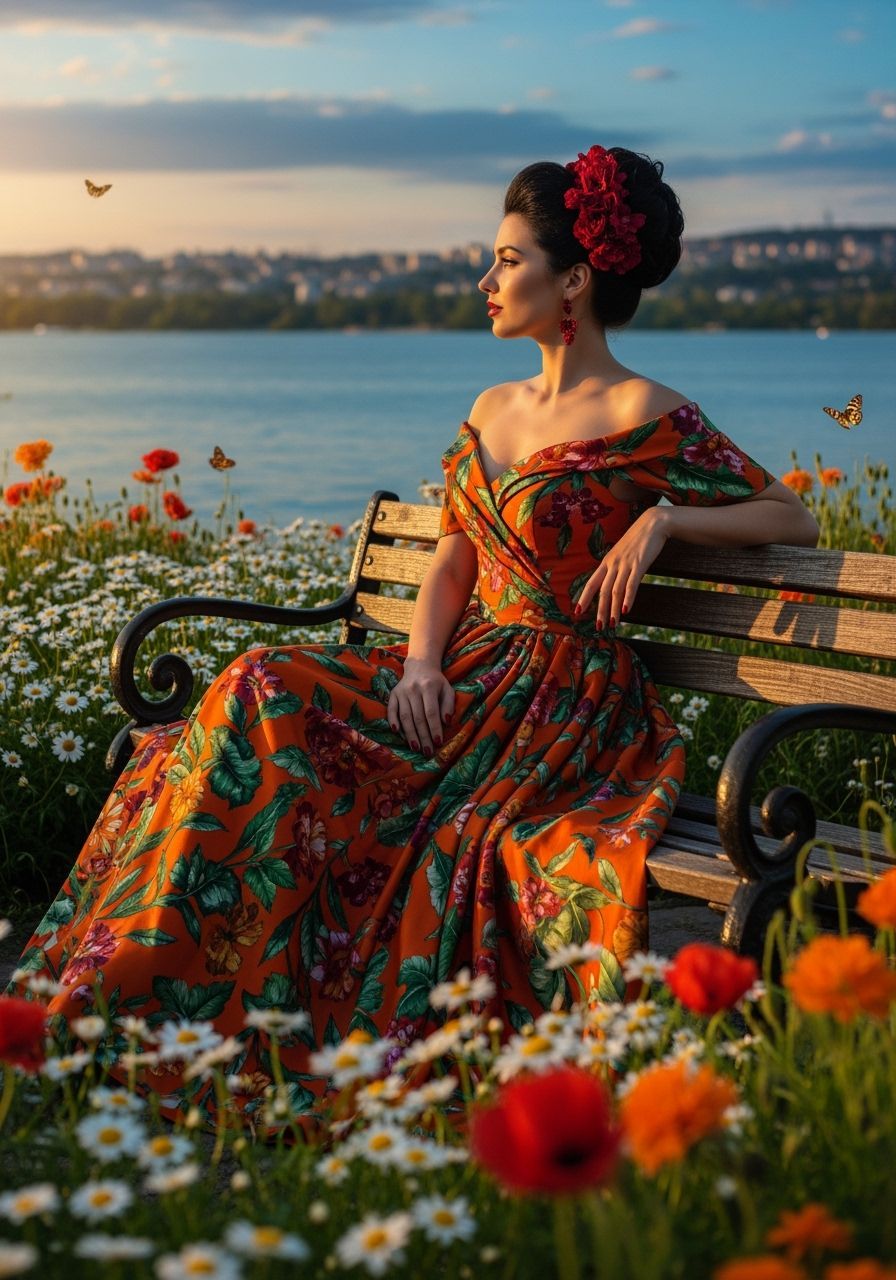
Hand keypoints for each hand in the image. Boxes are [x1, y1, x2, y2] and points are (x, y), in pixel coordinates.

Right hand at [387, 657, 454, 755]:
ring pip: (405, 716)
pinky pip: (391, 709)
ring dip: (410, 734)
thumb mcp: (447, 689)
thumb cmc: (436, 682)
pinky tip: (396, 732)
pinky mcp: (393, 694)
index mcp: (429, 687)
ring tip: (416, 748)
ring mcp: (402, 692)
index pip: (431, 712)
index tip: (438, 742)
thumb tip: (446, 722)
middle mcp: (413, 689)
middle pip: (418, 717)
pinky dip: (392, 720)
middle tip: (427, 752)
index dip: (434, 728)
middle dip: (423, 737)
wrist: (419, 666)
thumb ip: (449, 705)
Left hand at [573, 506, 670, 629]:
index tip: (577, 612)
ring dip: (613, 610)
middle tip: (598, 626)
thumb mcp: (623, 553)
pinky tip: (625, 610)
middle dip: (599, 610)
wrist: (653, 524)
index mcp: (607, 562)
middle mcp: (613, 564)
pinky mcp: (639, 565)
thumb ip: (617, 567)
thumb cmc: (638, 540)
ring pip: (615, 591)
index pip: (591, 583)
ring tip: (613, 624)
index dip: (584, 598)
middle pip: (602, 591)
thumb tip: (614, 583)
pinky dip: (627, 599)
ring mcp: (626, 564)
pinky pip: (631, 585)